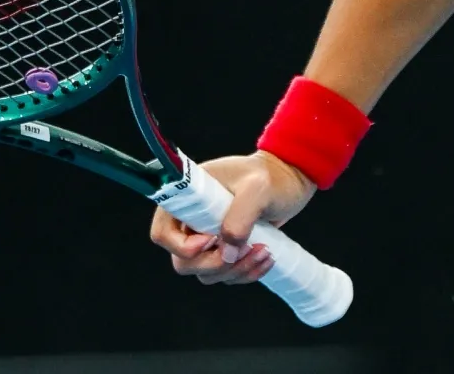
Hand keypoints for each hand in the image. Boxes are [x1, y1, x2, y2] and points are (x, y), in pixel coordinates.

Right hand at [148, 150, 314, 285]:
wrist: (290, 181)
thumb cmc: (269, 177)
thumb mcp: (256, 189)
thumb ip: (240, 217)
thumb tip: (228, 252)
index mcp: (186, 201)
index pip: (163, 234)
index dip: (182, 247)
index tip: (212, 240)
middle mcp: (191, 223)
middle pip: (184, 263)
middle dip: (215, 264)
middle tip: (247, 249)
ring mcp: (208, 240)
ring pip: (207, 274)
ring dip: (236, 270)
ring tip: (265, 251)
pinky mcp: (227, 251)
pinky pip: (227, 275)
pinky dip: (246, 273)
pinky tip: (267, 259)